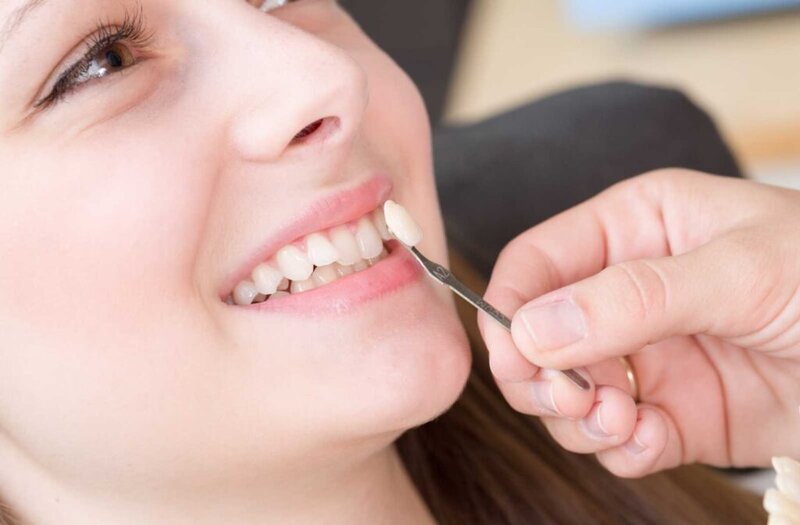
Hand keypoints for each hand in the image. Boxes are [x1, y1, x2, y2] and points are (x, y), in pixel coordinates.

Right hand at [479, 169, 799, 477]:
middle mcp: (628, 293)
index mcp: (635, 229)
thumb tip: (533, 329)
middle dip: (543, 375)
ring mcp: (649, 357)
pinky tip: (649, 442)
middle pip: (538, 336)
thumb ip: (634, 296)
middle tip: (575, 400)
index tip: (515, 358)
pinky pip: (615, 438)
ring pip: (568, 394)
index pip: (536, 262)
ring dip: (580, 418)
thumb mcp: (742, 269)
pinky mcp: (674, 414)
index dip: (511, 308)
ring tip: (624, 422)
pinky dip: (620, 449)